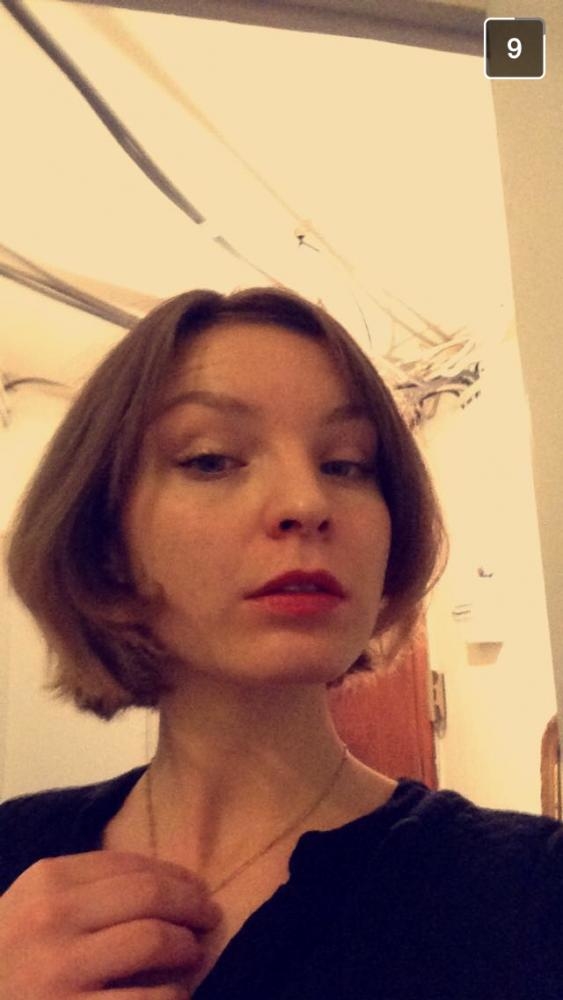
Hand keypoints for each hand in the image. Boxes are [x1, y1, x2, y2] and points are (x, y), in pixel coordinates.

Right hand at [0, 850, 221, 998]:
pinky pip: (148, 999)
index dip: (175, 875)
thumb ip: (84, 890)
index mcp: (47, 880)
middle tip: (210, 916)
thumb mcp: (31, 909)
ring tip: (192, 955)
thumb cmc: (9, 961)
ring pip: (153, 940)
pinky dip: (172, 996)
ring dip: (187, 948)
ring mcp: (59, 970)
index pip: (129, 864)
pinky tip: (173, 996)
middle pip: (150, 894)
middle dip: (192, 904)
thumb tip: (164, 884)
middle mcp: (52, 918)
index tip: (197, 888)